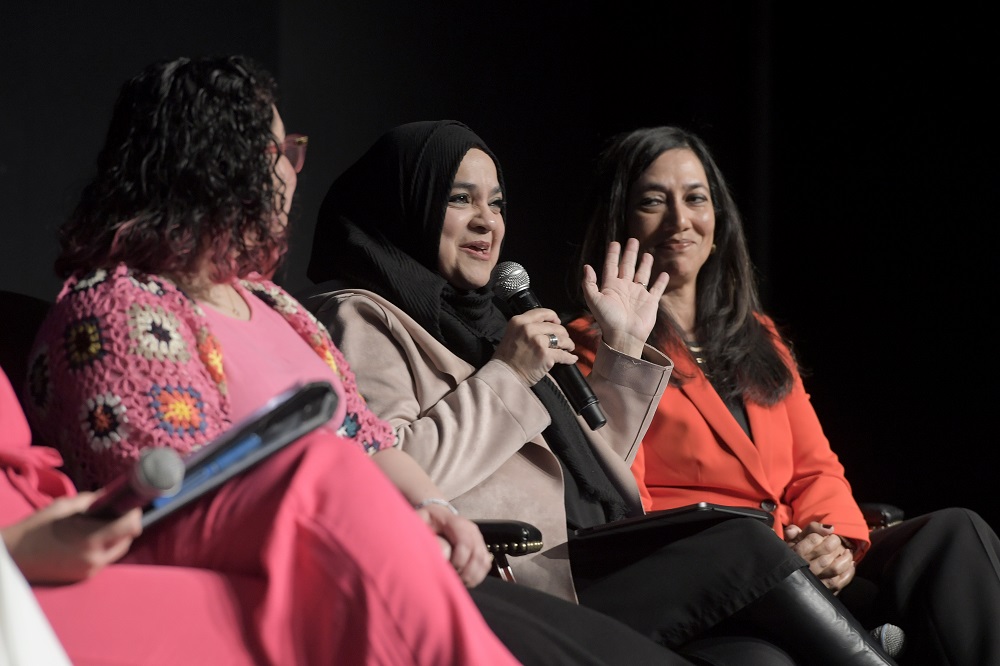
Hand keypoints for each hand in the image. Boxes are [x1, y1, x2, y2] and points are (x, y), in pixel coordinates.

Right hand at [2, 492, 141, 584]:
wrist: (14, 557)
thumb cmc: (37, 528)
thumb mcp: (65, 507)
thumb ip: (92, 500)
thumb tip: (112, 495)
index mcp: (91, 540)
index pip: (130, 527)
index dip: (133, 513)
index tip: (130, 504)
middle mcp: (95, 559)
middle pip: (128, 538)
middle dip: (126, 524)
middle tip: (118, 511)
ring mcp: (90, 571)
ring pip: (119, 550)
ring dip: (117, 536)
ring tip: (104, 523)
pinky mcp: (85, 577)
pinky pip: (105, 558)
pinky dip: (105, 547)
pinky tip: (93, 537)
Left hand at [416, 504, 492, 587]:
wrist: (431, 521)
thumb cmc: (422, 526)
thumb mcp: (418, 527)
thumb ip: (430, 540)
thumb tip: (445, 556)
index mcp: (453, 521)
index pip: (465, 543)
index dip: (458, 561)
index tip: (446, 570)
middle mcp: (469, 528)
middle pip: (477, 554)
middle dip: (465, 572)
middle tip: (451, 580)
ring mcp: (476, 537)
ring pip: (483, 561)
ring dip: (471, 576)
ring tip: (456, 581)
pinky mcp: (480, 546)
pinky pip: (485, 564)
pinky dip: (476, 576)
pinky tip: (463, 579)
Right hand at [492, 308, 577, 386]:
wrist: (504, 375)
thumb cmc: (507, 358)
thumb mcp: (512, 334)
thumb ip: (527, 328)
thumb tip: (548, 327)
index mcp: (519, 321)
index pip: (542, 313)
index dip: (553, 317)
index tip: (558, 322)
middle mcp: (529, 328)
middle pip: (555, 327)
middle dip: (563, 334)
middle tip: (564, 340)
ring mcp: (538, 341)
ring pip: (562, 339)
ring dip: (568, 344)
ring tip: (569, 348)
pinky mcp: (546, 355)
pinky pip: (563, 355)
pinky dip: (569, 357)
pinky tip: (572, 359)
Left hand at [581, 238, 667, 357]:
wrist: (624, 336)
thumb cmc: (608, 319)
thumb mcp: (594, 300)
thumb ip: (589, 283)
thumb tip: (587, 266)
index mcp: (611, 286)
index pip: (611, 266)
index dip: (613, 254)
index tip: (615, 243)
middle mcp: (625, 288)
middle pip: (627, 266)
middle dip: (630, 254)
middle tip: (633, 240)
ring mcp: (638, 295)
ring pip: (642, 275)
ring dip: (645, 265)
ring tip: (647, 254)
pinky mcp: (650, 302)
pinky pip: (657, 289)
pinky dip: (661, 281)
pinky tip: (664, 274)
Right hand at [784, 522, 855, 593]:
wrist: (790, 574)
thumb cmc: (797, 551)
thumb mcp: (798, 537)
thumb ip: (810, 528)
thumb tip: (829, 528)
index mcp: (797, 551)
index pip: (814, 539)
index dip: (824, 535)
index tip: (828, 534)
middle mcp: (806, 566)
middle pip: (826, 551)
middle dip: (835, 543)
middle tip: (837, 541)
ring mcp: (816, 579)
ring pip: (835, 567)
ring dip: (845, 558)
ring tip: (848, 552)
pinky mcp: (825, 589)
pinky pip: (840, 581)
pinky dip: (849, 572)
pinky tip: (851, 564)